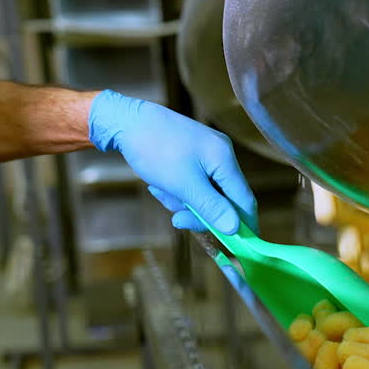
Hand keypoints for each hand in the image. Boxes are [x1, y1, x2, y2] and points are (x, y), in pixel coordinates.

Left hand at [88, 90, 256, 232]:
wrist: (124, 120)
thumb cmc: (154, 150)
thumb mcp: (183, 185)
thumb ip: (211, 207)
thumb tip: (235, 229)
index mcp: (225, 159)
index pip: (244, 200)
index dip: (243, 225)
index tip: (237, 247)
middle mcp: (221, 154)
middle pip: (223, 198)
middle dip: (199, 211)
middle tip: (176, 219)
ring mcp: (207, 152)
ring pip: (205, 192)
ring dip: (184, 200)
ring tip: (161, 192)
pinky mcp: (192, 152)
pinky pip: (194, 181)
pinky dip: (179, 189)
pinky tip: (161, 184)